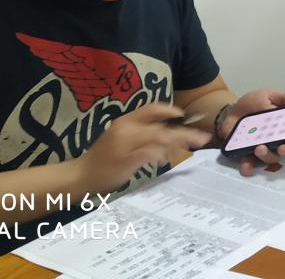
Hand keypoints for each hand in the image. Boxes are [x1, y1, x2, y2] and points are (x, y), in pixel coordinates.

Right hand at [74, 103, 210, 192]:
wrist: (81, 175)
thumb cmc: (102, 158)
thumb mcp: (120, 139)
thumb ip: (141, 134)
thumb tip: (167, 135)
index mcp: (125, 121)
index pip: (150, 109)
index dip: (168, 110)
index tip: (182, 114)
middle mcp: (126, 129)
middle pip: (161, 127)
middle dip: (185, 132)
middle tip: (203, 138)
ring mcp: (125, 145)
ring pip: (159, 139)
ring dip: (178, 144)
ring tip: (191, 149)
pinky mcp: (125, 160)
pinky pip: (149, 154)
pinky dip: (161, 155)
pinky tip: (168, 159)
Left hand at [221, 89, 284, 176]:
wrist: (233, 109)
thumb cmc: (254, 103)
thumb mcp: (269, 95)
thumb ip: (284, 99)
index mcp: (282, 129)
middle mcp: (274, 142)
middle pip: (282, 152)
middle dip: (282, 151)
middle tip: (279, 147)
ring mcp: (260, 149)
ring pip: (267, 159)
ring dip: (265, 156)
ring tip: (259, 149)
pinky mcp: (246, 153)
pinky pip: (248, 164)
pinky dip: (248, 167)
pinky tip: (246, 166)